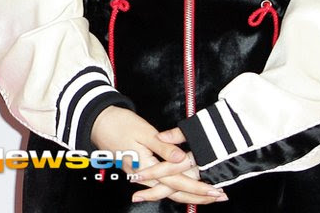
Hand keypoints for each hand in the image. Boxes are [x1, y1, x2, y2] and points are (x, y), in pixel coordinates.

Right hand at [91, 106, 227, 203]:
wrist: (98, 123)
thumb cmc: (120, 124)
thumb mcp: (144, 132)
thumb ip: (163, 147)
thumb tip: (182, 159)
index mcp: (148, 166)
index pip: (178, 182)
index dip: (198, 187)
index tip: (215, 190)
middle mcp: (145, 175)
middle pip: (176, 191)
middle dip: (199, 196)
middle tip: (220, 196)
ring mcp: (142, 174)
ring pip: (169, 190)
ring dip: (190, 193)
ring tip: (208, 195)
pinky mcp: (141, 169)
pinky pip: (161, 184)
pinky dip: (176, 187)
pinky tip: (185, 189)